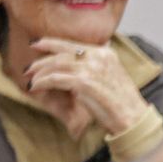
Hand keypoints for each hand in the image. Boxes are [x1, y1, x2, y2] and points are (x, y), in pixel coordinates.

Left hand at [25, 38, 150, 136]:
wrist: (133, 119)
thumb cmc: (124, 104)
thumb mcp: (114, 77)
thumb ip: (99, 67)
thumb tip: (80, 64)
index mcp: (106, 54)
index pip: (74, 44)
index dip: (52, 43)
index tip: (37, 44)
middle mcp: (98, 57)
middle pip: (62, 52)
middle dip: (41, 57)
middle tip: (28, 66)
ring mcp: (91, 68)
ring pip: (56, 64)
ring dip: (39, 72)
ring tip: (29, 78)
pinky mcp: (83, 82)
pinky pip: (55, 78)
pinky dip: (42, 82)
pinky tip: (35, 87)